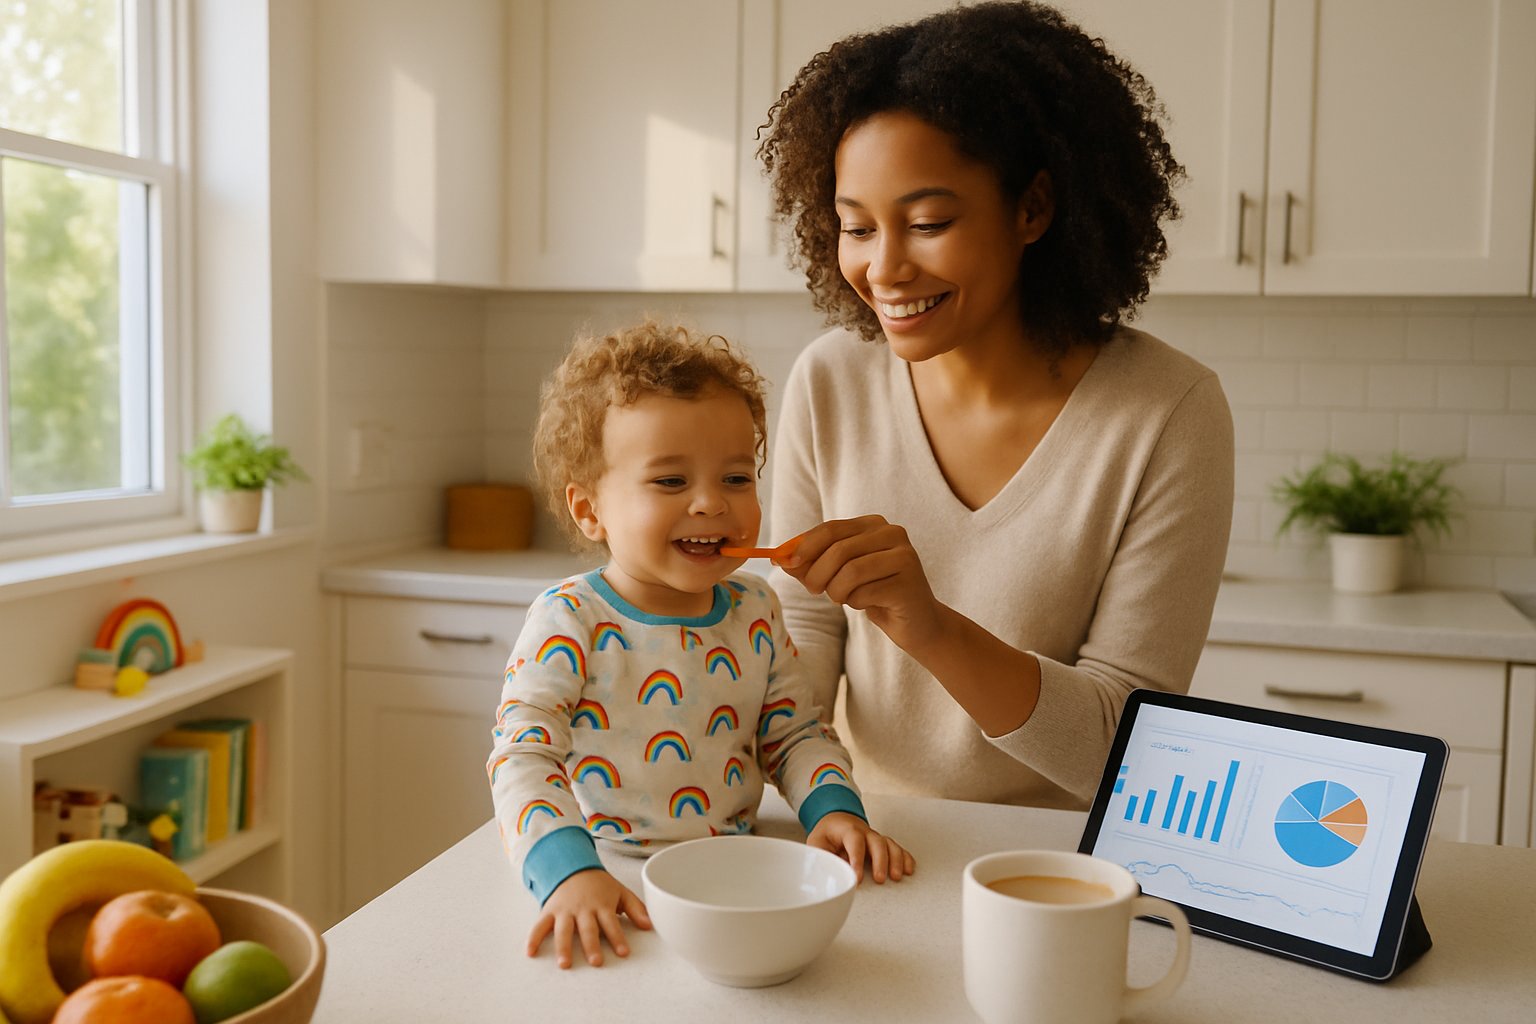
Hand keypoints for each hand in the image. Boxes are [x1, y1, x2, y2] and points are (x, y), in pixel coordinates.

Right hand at [527, 868, 651, 968]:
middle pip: (588, 929)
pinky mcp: (549, 911)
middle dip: (592, 945)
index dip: (617, 938)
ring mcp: (565, 910)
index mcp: (602, 905)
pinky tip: (530, 953)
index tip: (623, 952)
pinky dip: (533, 938)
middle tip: (596, 962)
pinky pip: (540, 925)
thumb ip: (636, 909)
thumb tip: (650, 925)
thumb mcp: (620, 892)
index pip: (611, 923)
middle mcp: (583, 909)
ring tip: (565, 964)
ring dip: (563, 947)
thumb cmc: (600, 885)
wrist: (574, 867)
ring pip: (564, 929)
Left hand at [780, 516, 942, 651]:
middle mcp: (893, 534)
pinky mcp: (908, 583)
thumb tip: (781, 558)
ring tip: (842, 598)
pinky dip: (856, 602)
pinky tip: (867, 604)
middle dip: (817, 574)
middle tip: (814, 590)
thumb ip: (813, 563)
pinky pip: (864, 593)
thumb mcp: (840, 574)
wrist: (917, 623)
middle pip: (839, 550)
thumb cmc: (874, 593)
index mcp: (874, 525)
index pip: (831, 529)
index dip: (804, 547)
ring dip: (836, 591)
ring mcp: (904, 557)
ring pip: (850, 572)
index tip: (786, 564)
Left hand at [807, 812, 915, 883]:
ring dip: (896, 860)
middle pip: (877, 842)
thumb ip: (821, 856)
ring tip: (897, 877)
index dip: (857, 859)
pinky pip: (897, 849)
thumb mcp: (817, 842)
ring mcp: (876, 837)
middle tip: (879, 879)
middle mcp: (865, 832)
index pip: (854, 841)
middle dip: (880, 861)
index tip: (858, 877)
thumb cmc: (827, 834)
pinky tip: (909, 870)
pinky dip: (905, 858)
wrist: (837, 820)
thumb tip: (825, 874)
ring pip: (890, 845)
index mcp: (847, 830)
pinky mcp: (883, 844)